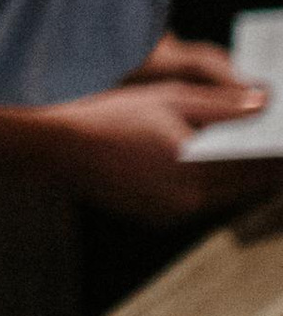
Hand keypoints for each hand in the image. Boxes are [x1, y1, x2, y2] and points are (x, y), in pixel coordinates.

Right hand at [0, 44, 270, 222]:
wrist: (55, 148)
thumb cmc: (108, 117)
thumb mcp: (169, 99)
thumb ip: (223, 105)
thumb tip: (266, 103)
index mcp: (196, 171)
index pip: (258, 167)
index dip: (279, 155)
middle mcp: (189, 202)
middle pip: (245, 186)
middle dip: (265, 165)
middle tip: (275, 142)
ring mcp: (172, 214)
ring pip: (224, 195)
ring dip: (239, 175)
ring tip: (253, 150)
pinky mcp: (156, 216)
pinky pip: (198, 200)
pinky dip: (212, 182)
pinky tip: (211, 161)